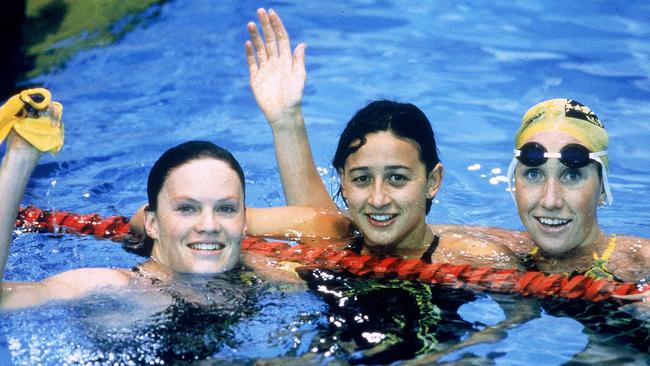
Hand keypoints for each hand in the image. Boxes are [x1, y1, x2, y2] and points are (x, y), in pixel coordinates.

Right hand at [245, 8, 305, 124]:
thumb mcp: (299, 77)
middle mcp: (275, 63)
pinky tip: (248, 43)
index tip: (272, 13)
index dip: (277, 25)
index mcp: (286, 60)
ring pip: (259, 49)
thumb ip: (298, 60)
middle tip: (260, 11)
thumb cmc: (294, 97)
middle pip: (269, 40)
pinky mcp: (256, 79)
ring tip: (251, 23)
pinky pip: (252, 63)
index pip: (281, 38)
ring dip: (255, 36)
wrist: (283, 114)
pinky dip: (249, 53)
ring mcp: (265, 70)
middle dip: (265, 25)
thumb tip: (302, 44)